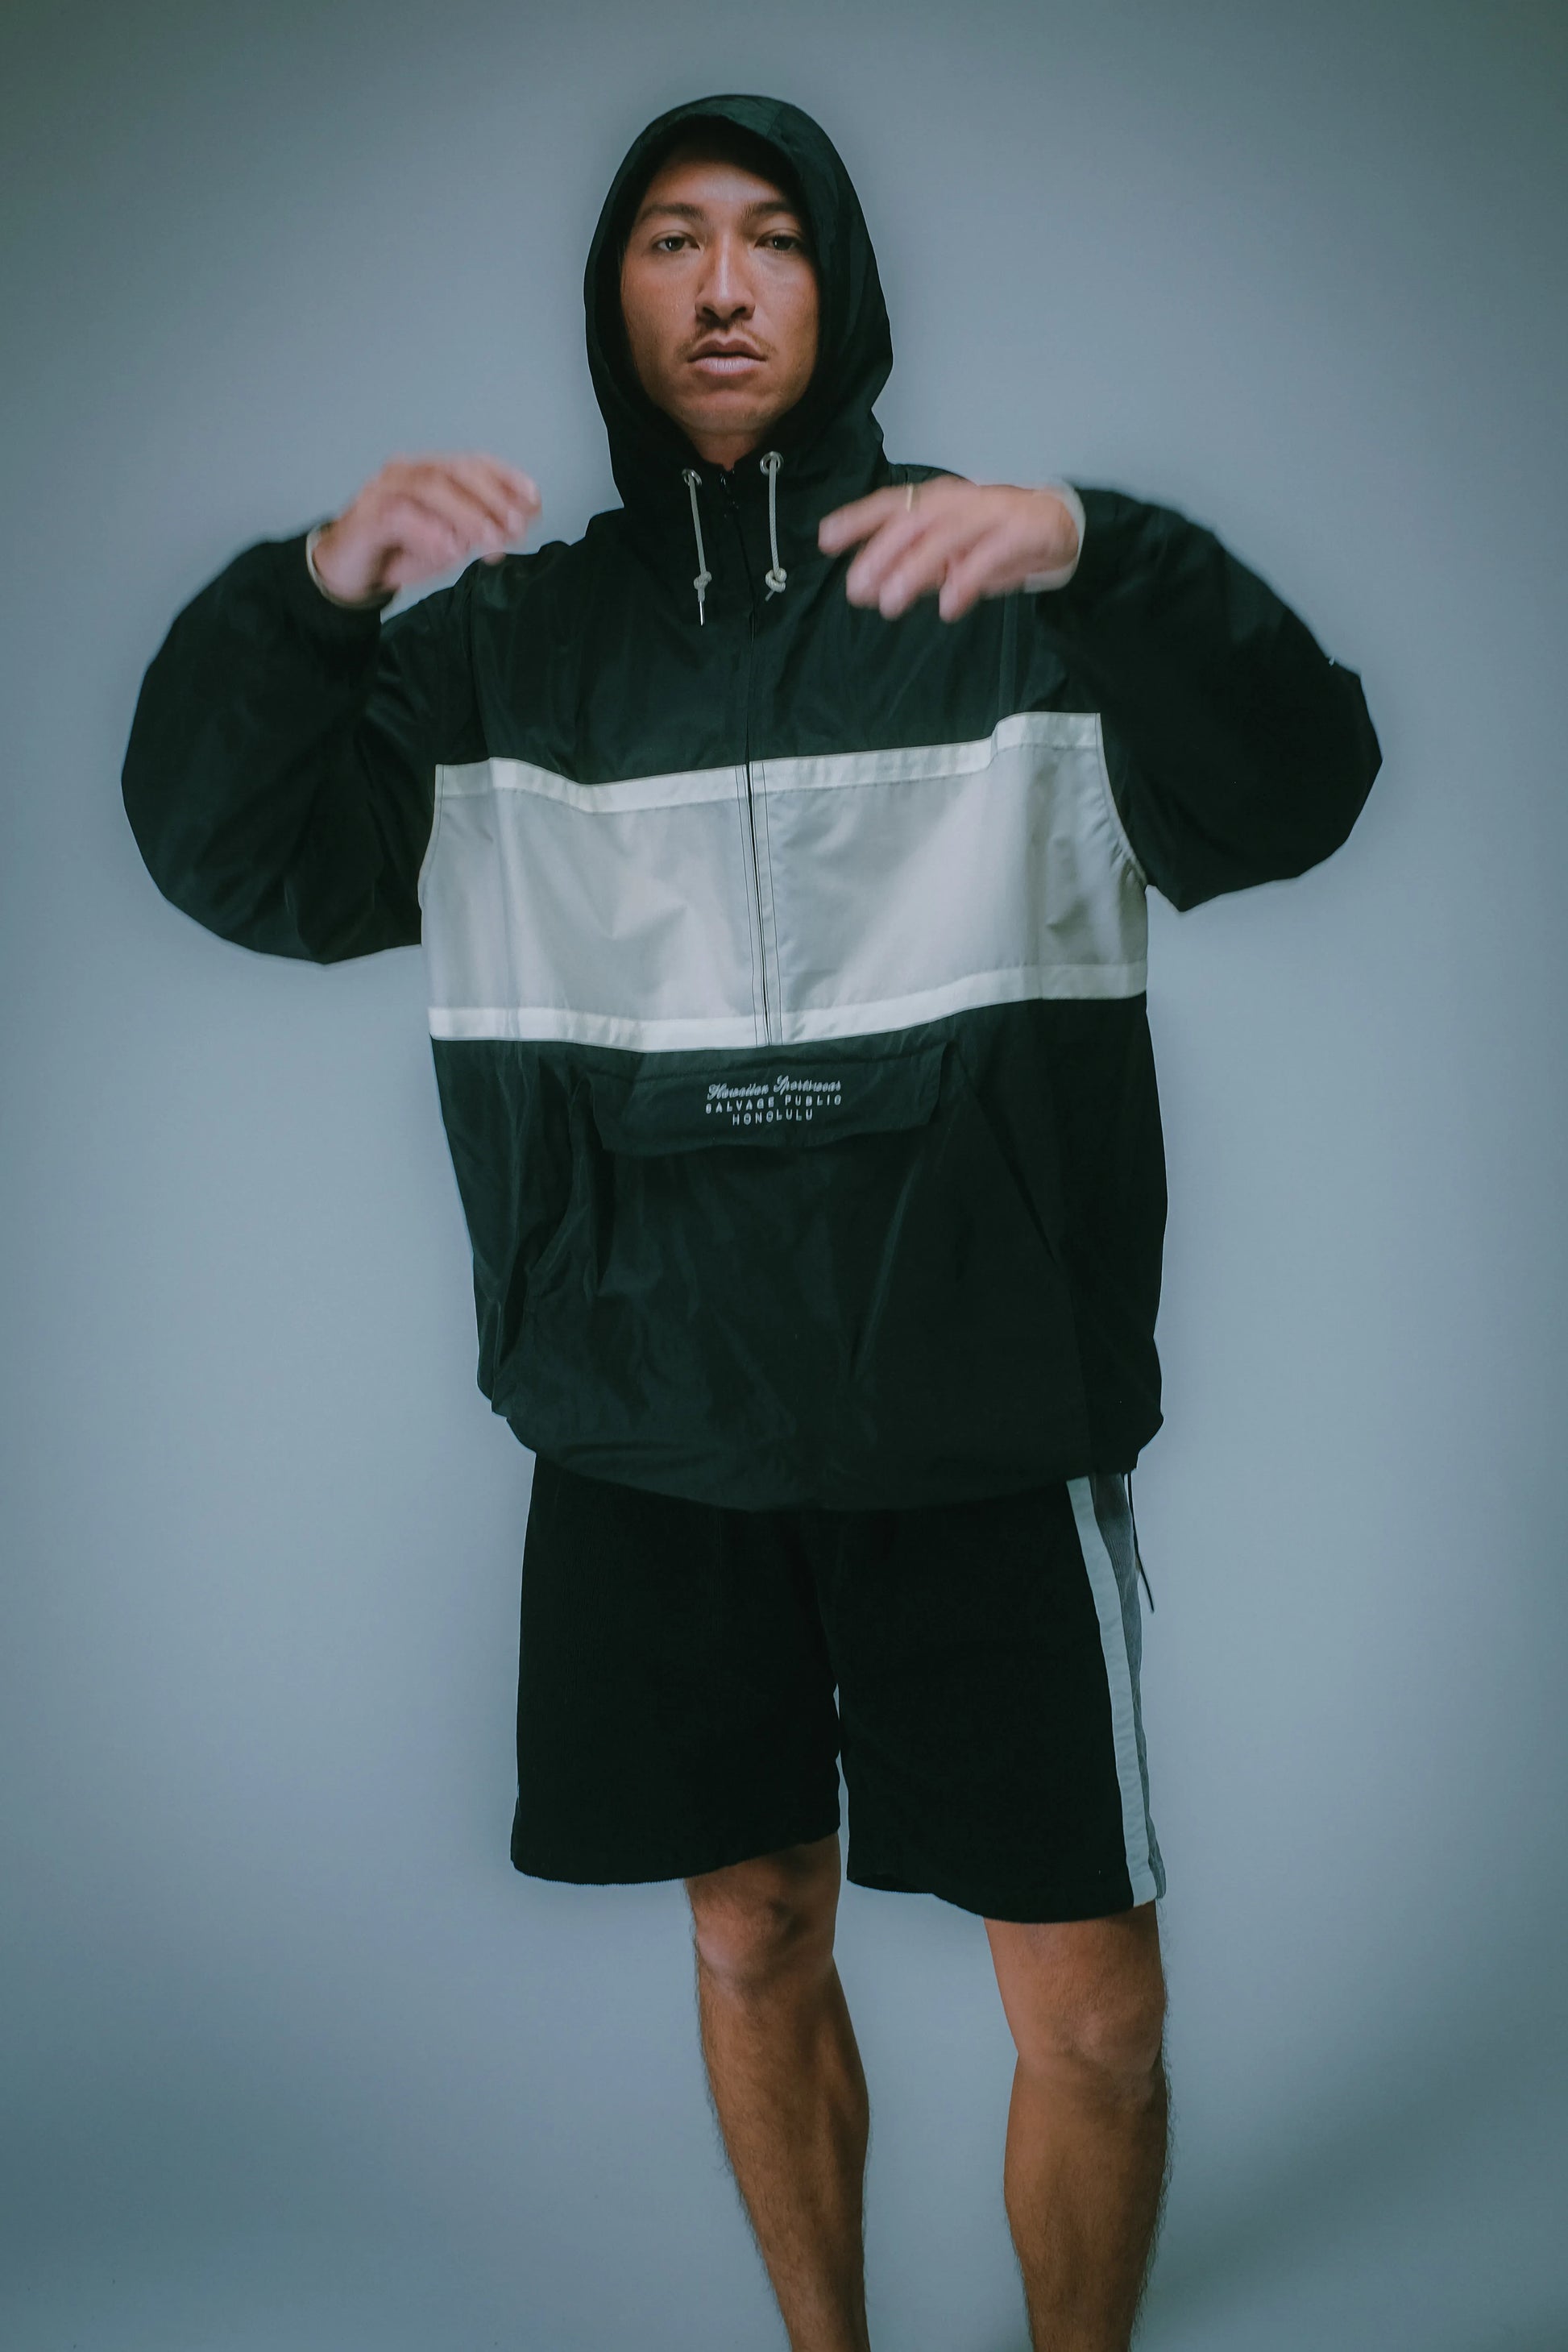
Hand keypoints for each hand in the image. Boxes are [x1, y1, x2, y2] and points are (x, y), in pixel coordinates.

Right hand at [312, 453, 540, 602]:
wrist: (347, 573)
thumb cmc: (399, 552)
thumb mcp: (448, 542)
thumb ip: (476, 531)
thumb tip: (515, 525)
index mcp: (429, 472)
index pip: (473, 464)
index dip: (507, 478)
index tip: (535, 501)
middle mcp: (407, 472)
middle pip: (455, 470)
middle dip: (492, 497)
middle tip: (517, 526)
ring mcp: (383, 490)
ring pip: (430, 487)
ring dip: (467, 514)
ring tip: (490, 540)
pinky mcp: (366, 517)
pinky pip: (399, 516)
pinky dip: (429, 532)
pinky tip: (451, 550)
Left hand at [818, 477, 1079, 621]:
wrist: (1060, 523)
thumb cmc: (996, 535)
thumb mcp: (950, 549)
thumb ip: (916, 563)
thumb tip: (875, 580)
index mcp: (938, 501)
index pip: (891, 504)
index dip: (857, 519)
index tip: (826, 539)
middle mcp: (959, 502)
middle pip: (912, 521)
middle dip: (880, 554)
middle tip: (857, 589)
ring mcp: (991, 515)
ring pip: (945, 537)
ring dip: (914, 571)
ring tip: (891, 603)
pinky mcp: (1021, 533)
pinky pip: (989, 556)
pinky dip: (967, 580)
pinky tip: (949, 607)